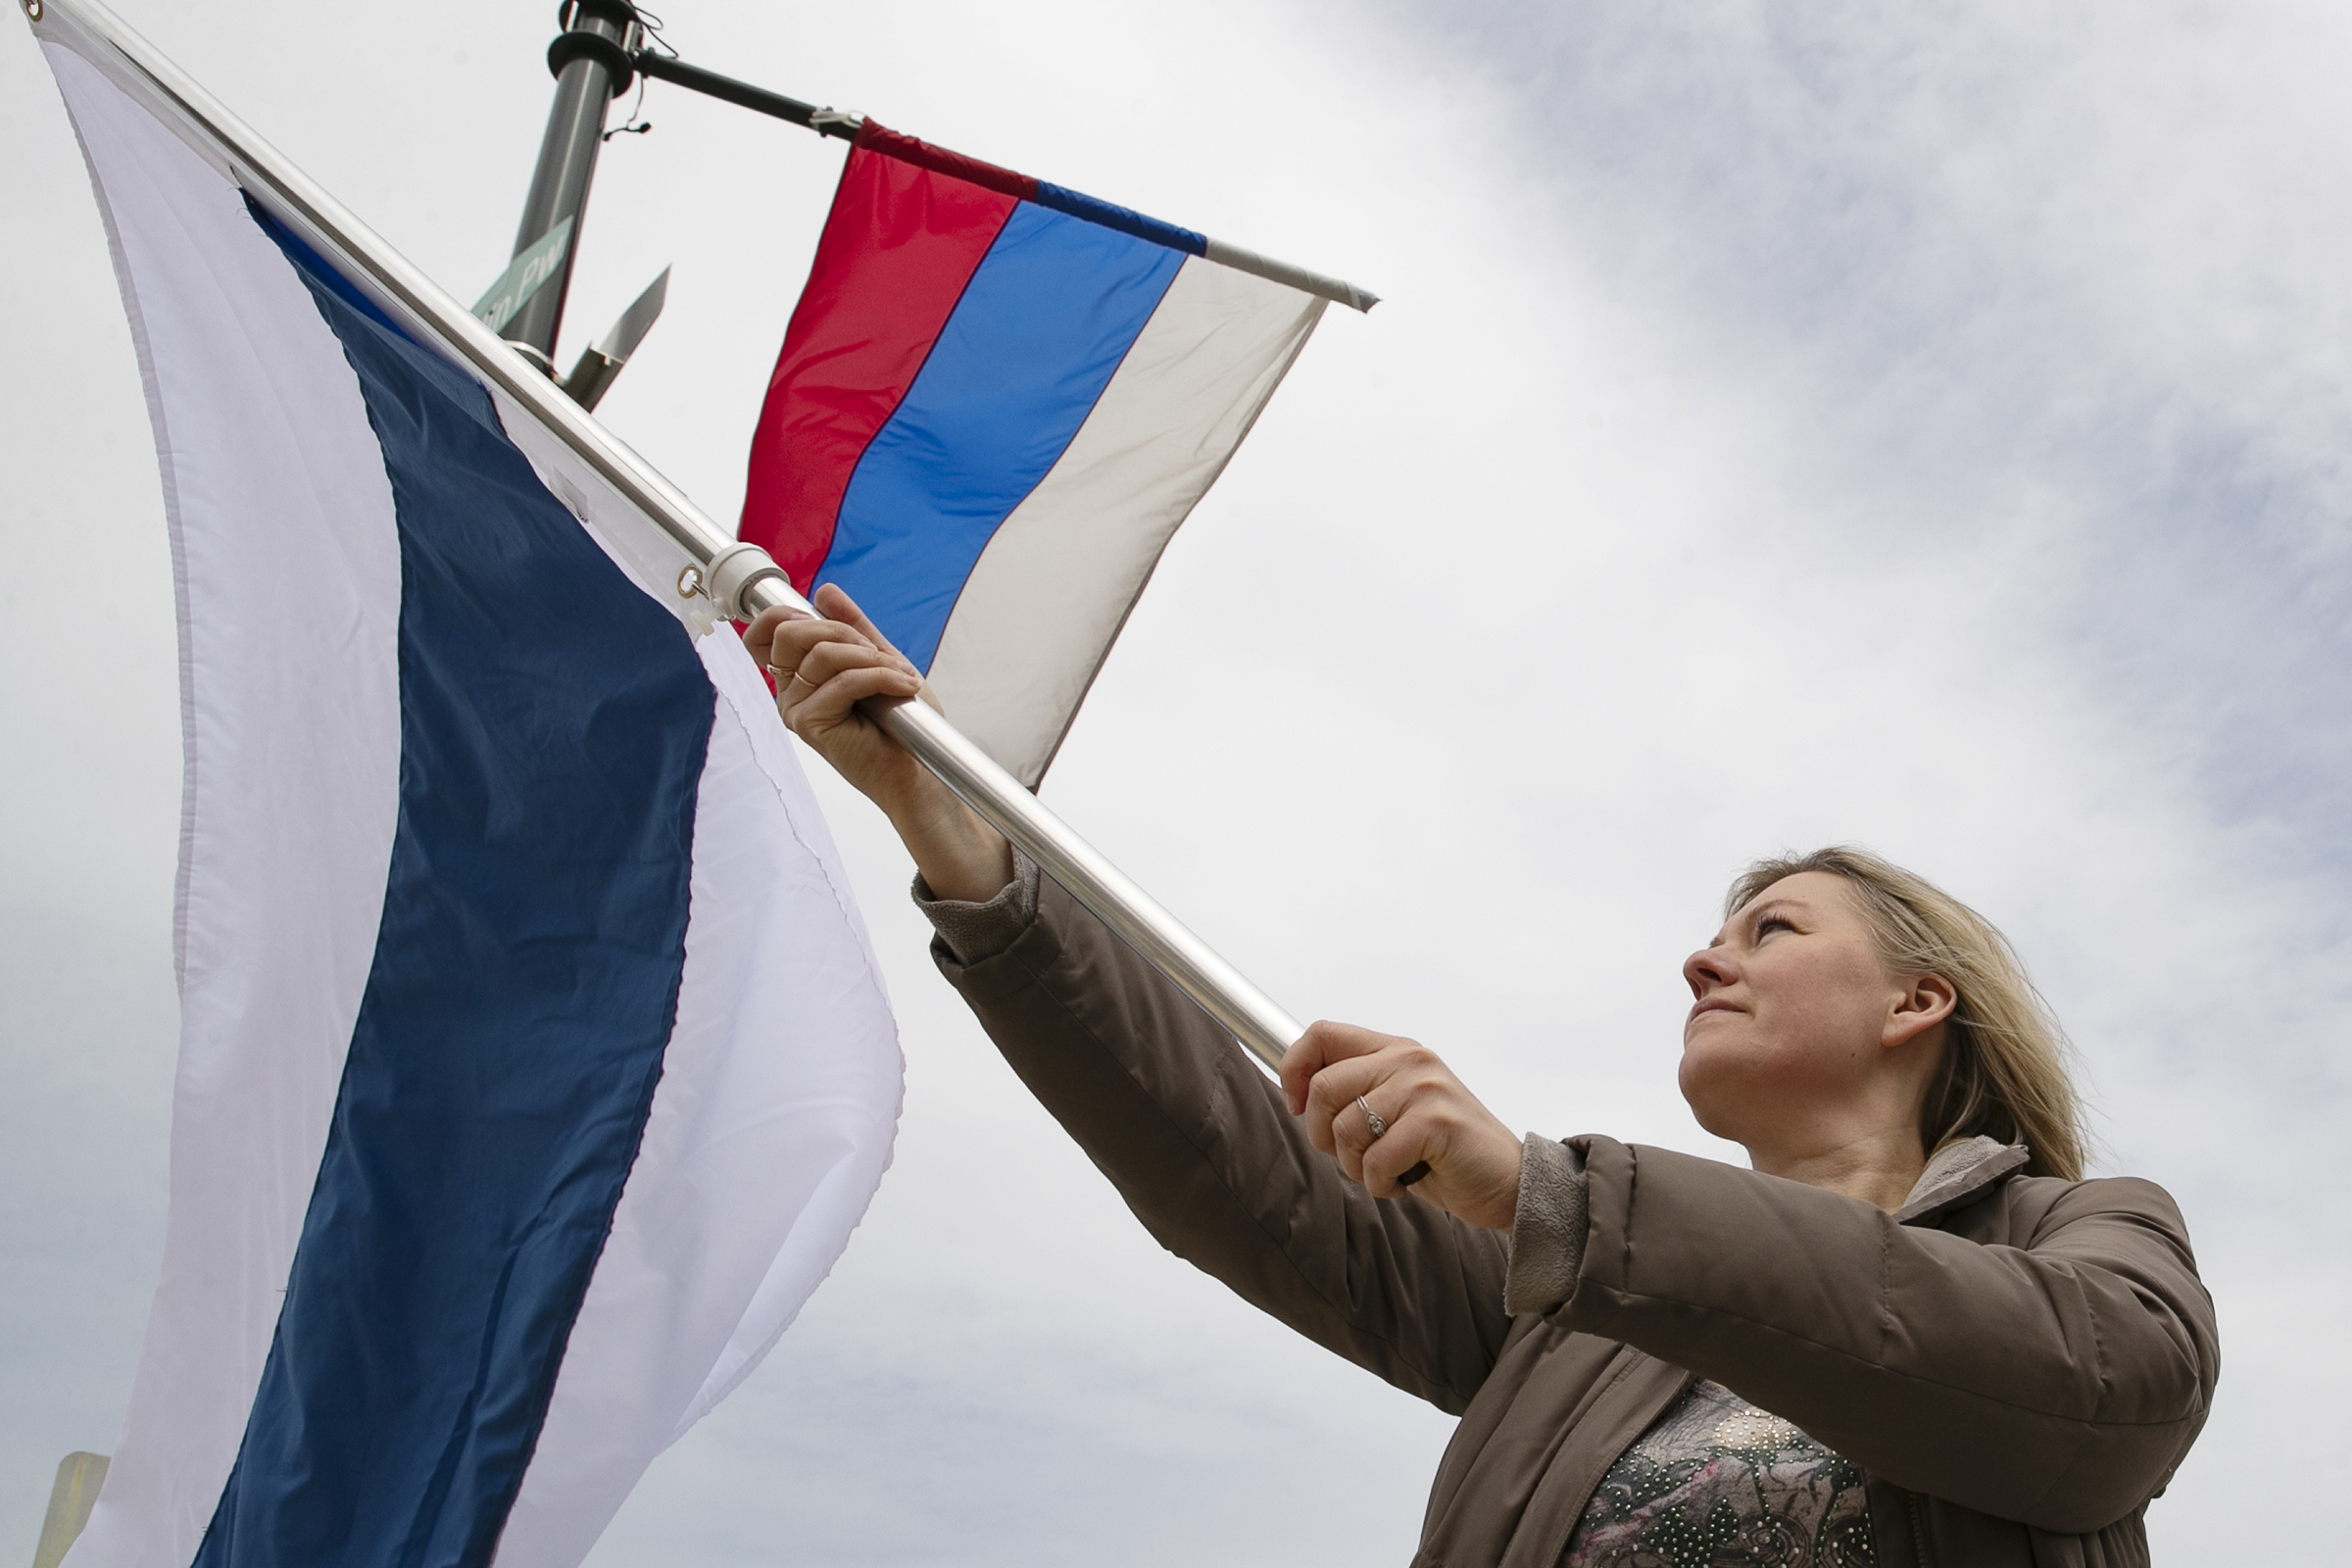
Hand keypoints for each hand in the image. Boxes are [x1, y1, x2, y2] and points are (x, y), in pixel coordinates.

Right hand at [744, 584, 1011, 902]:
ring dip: (872, 658)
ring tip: (902, 677)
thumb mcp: (879, 660)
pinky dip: (881, 677)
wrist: (918, 772)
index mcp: (797, 677)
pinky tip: (904, 686)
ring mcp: (795, 710)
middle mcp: (788, 693)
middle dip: (842, 630)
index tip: (827, 619)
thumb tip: (824, 591)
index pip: (764, 633)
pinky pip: (843, 681)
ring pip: (822, 655)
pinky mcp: (810, 726)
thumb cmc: (900, 724)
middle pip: (790, 633)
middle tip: (879, 653)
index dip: (785, 614)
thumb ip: (853, 627)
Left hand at [1281, 1022, 1524, 1228]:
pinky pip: (1375, 1158)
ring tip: (1385, 1171)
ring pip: (1346, 1128)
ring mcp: (1424, 1087)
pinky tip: (1404, 1182)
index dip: (1294, 1070)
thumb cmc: (1443, 1153)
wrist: (1508, 1183)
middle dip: (1322, 1135)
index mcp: (1395, 1050)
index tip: (1295, 1106)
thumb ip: (1355, 1093)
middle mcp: (1409, 1059)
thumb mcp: (1394, 1111)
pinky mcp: (1436, 1121)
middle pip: (1323, 1087)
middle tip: (1351, 1157)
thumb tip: (1296, 1093)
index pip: (1322, 1034)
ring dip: (1355, 1166)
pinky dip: (1380, 1183)